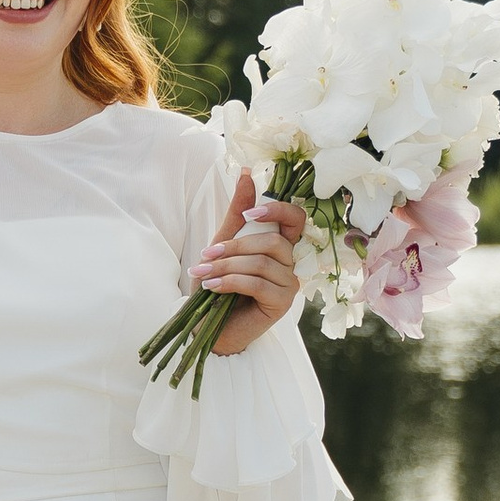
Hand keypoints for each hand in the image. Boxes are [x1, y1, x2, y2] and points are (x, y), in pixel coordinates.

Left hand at [199, 175, 306, 349]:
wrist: (206, 326)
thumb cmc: (217, 284)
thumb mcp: (223, 244)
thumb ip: (237, 213)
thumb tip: (247, 174)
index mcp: (281, 244)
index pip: (296, 218)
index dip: (277, 210)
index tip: (248, 215)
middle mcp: (292, 263)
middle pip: (274, 241)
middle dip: (235, 245)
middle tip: (206, 253)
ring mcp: (290, 285)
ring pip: (263, 263)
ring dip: (227, 265)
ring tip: (203, 273)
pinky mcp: (282, 304)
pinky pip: (258, 284)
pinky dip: (230, 281)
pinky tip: (211, 286)